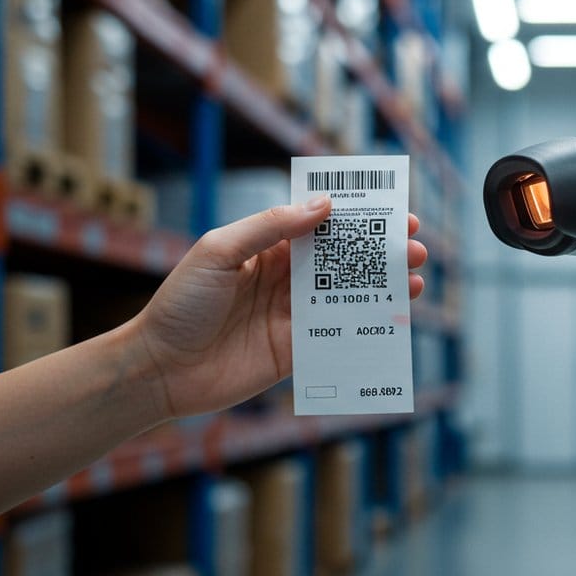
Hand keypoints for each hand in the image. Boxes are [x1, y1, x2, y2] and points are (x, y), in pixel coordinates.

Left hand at [128, 198, 428, 419]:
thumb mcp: (219, 251)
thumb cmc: (181, 304)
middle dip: (380, 251)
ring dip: (383, 285)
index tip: (391, 210)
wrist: (160, 369)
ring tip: (416, 277)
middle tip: (414, 246)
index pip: (320, 226)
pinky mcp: (297, 351)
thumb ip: (271, 228)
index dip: (356, 217)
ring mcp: (293, 316)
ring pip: (348, 295)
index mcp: (266, 249)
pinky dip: (369, 324)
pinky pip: (340, 334)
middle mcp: (284, 279)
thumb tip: (323, 207)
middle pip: (342, 260)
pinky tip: (394, 315)